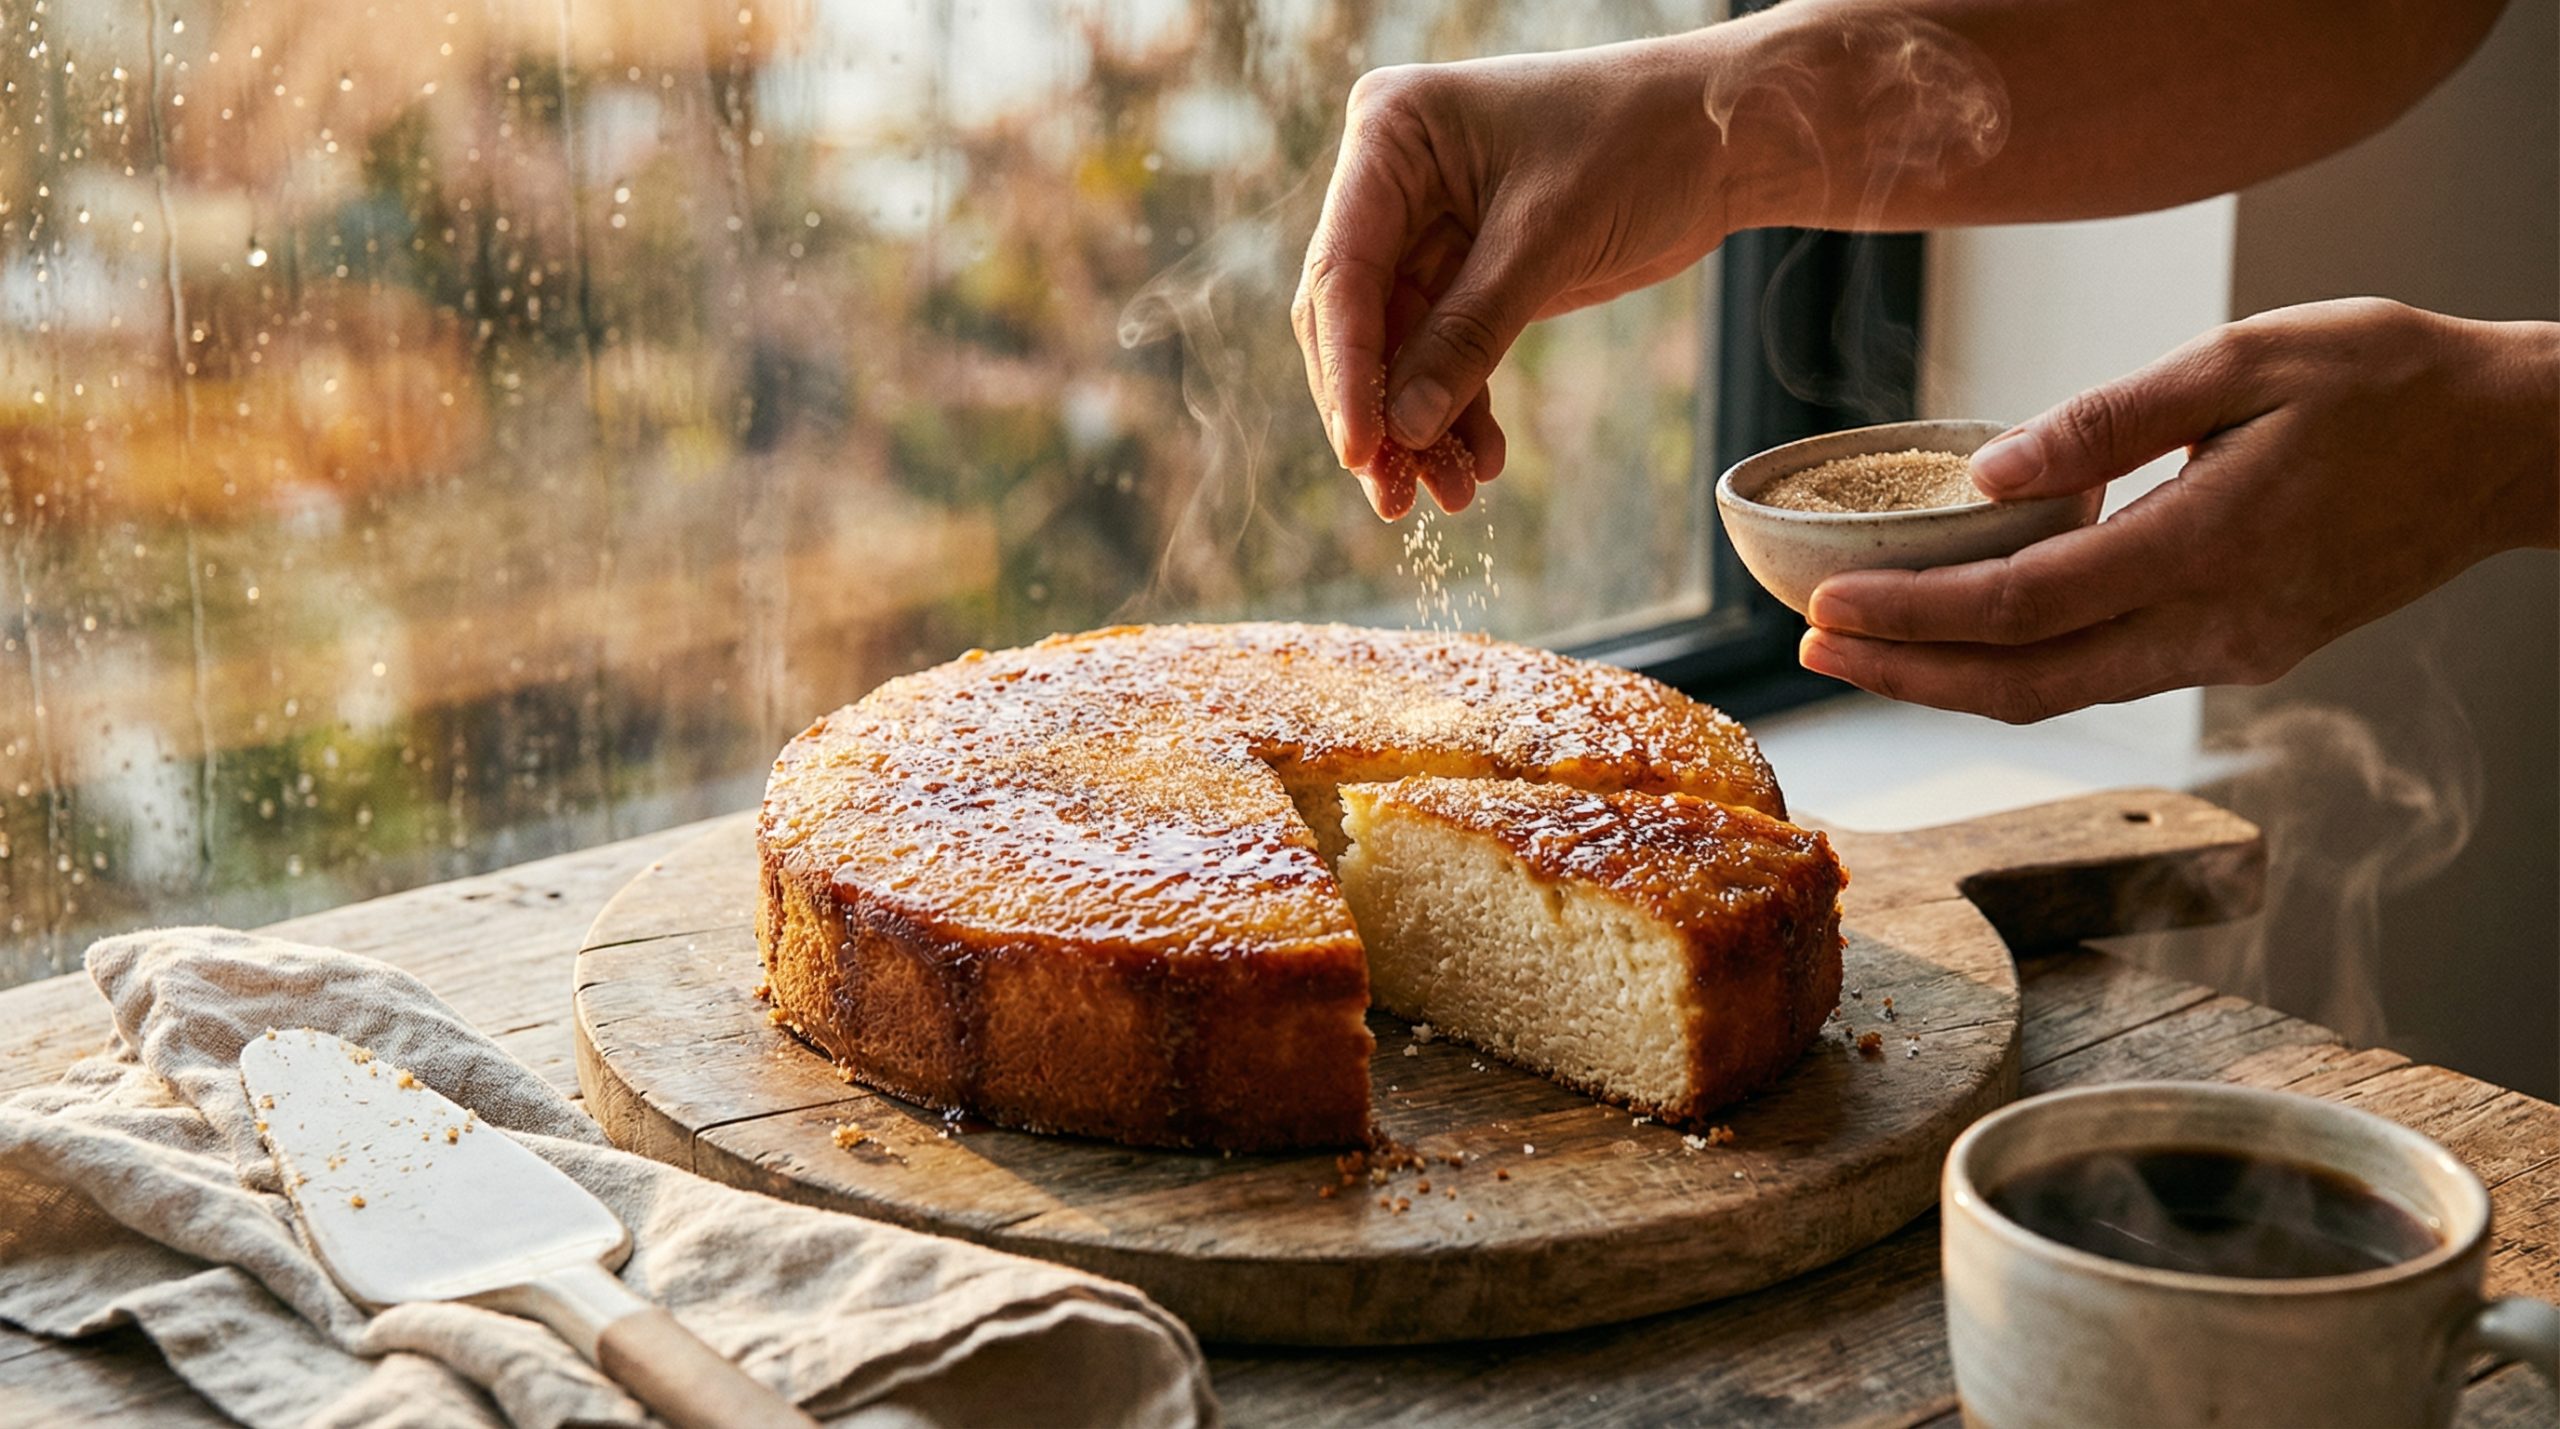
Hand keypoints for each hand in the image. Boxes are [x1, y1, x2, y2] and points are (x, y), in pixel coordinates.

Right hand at [1293, 34, 1733, 517]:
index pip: (1343, 270)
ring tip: (1453, 497)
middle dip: (1379, 411)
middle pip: (1356, 317)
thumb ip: (1470, 334)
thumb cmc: (1638, 142)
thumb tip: (1406, 429)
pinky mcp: (1466, 268)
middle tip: (1396, 499)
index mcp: (1391, 134)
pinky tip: (1483, 461)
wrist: (1721, 132)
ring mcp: (1425, 225)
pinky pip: (1443, 351)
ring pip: (1399, 348)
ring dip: (1421, 426)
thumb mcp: (1548, 239)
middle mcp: (1392, 179)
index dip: (1347, 370)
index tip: (1360, 452)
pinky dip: (1460, 407)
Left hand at [1799, 298, 2559, 722]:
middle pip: (2027, 681)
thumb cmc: (2388, 379)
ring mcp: (2236, 651)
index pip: (2024, 605)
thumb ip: (2112, 420)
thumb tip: (1990, 467)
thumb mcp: (2247, 360)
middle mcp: (2219, 625)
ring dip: (1957, 678)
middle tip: (1813, 651)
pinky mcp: (2248, 648)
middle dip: (1909, 675)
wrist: (2513, 445)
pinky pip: (2110, 672)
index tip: (1826, 610)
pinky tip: (1969, 631)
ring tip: (1866, 648)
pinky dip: (2025, 662)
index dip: (1915, 618)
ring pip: (2066, 691)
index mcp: (2212, 547)